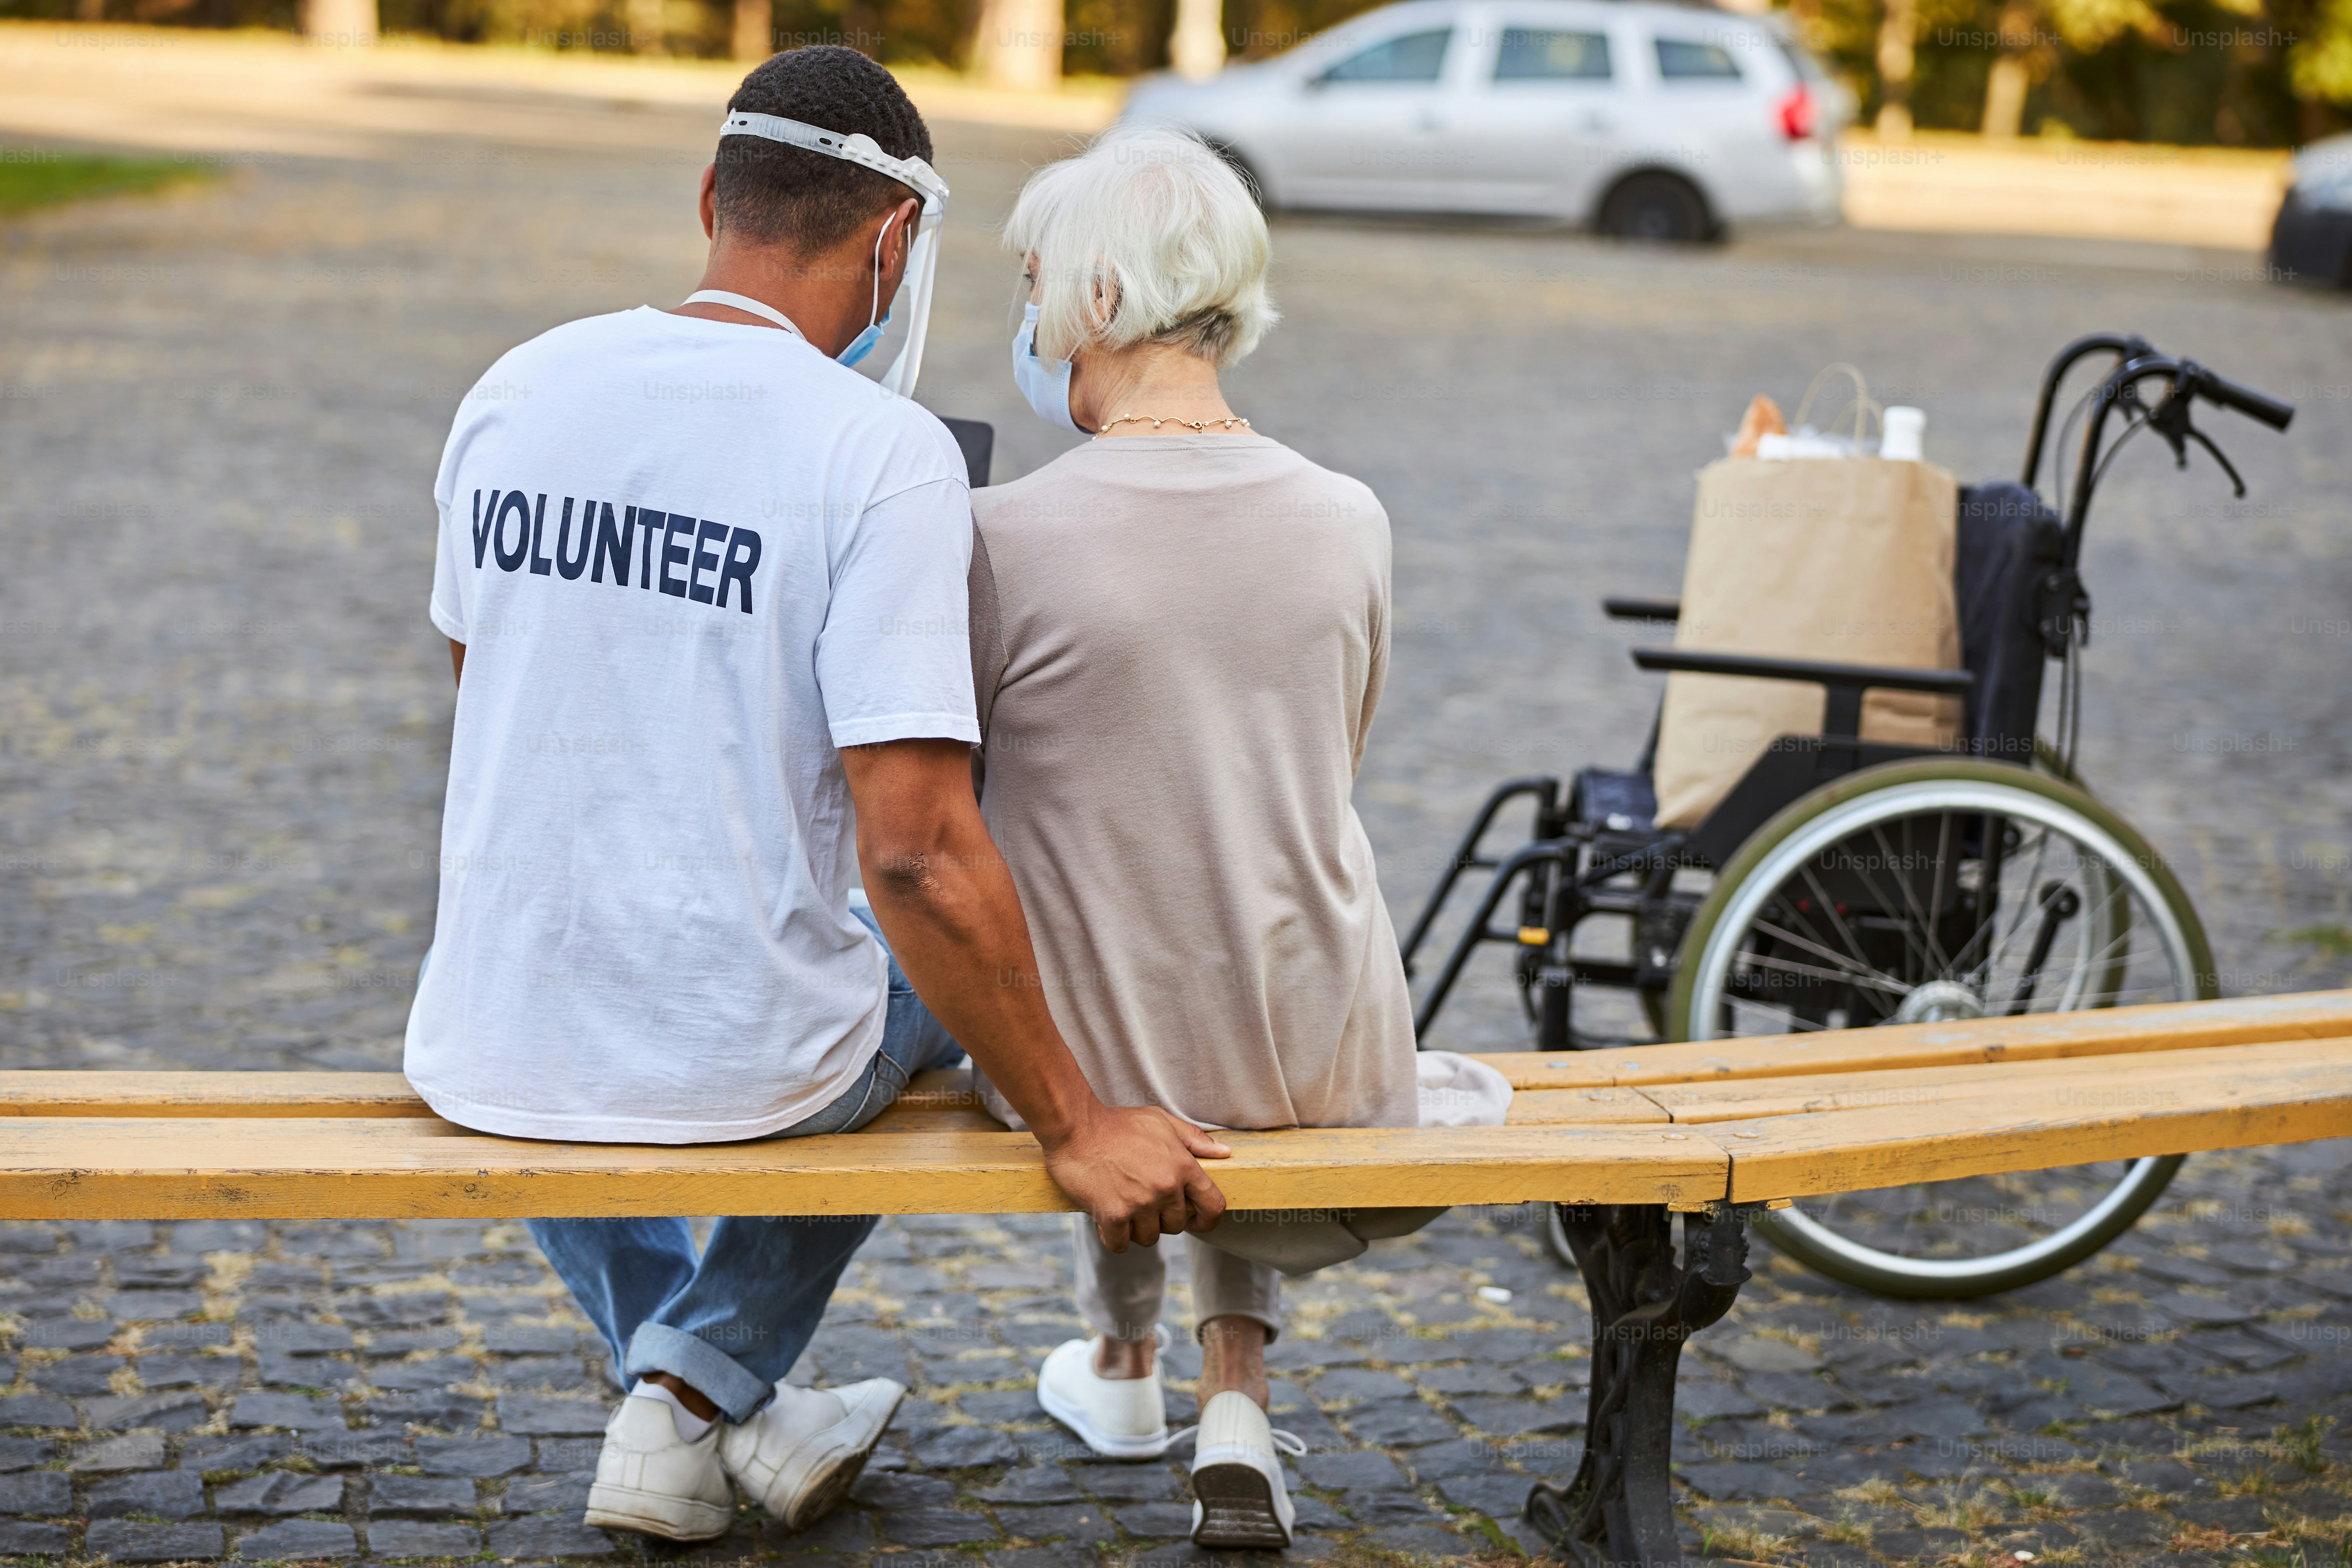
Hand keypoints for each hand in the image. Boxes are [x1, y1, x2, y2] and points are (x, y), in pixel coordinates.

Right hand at [1043, 1104, 1230, 1251]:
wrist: (1075, 1128)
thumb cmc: (1117, 1124)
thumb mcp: (1160, 1121)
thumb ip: (1194, 1139)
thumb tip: (1223, 1153)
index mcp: (1182, 1166)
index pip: (1213, 1205)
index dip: (1209, 1220)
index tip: (1198, 1222)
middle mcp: (1165, 1188)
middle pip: (1176, 1225)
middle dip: (1162, 1219)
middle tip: (1143, 1203)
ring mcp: (1139, 1203)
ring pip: (1149, 1237)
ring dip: (1137, 1229)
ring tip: (1124, 1207)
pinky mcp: (1113, 1215)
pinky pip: (1120, 1244)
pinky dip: (1113, 1237)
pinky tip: (1107, 1220)